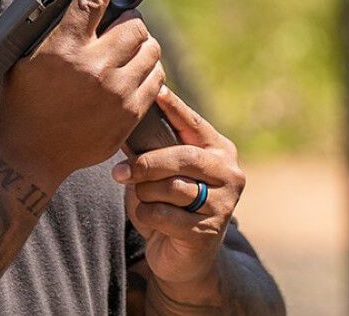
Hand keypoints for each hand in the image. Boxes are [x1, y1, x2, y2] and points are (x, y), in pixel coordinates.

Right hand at [0, 0, 164, 185]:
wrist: (29, 154)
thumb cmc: (23, 100)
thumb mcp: (26, 56)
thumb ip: (52, 27)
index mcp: (63, 47)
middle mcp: (93, 67)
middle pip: (136, 25)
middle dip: (129, 24)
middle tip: (115, 33)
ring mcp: (115, 93)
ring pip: (151, 52)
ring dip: (140, 49)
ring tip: (121, 58)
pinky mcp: (129, 115)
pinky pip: (157, 81)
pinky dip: (148, 74)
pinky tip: (129, 79)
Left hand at [112, 87, 245, 297]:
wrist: (184, 259)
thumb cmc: (169, 207)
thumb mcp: (160, 174)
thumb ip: (150, 149)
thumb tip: (120, 121)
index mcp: (219, 151)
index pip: (193, 124)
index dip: (173, 107)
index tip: (155, 89)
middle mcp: (229, 174)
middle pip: (183, 157)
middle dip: (146, 164)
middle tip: (119, 173)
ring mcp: (224, 204)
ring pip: (172, 187)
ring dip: (145, 194)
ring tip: (142, 199)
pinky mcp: (209, 231)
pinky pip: (165, 215)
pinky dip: (148, 216)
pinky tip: (151, 221)